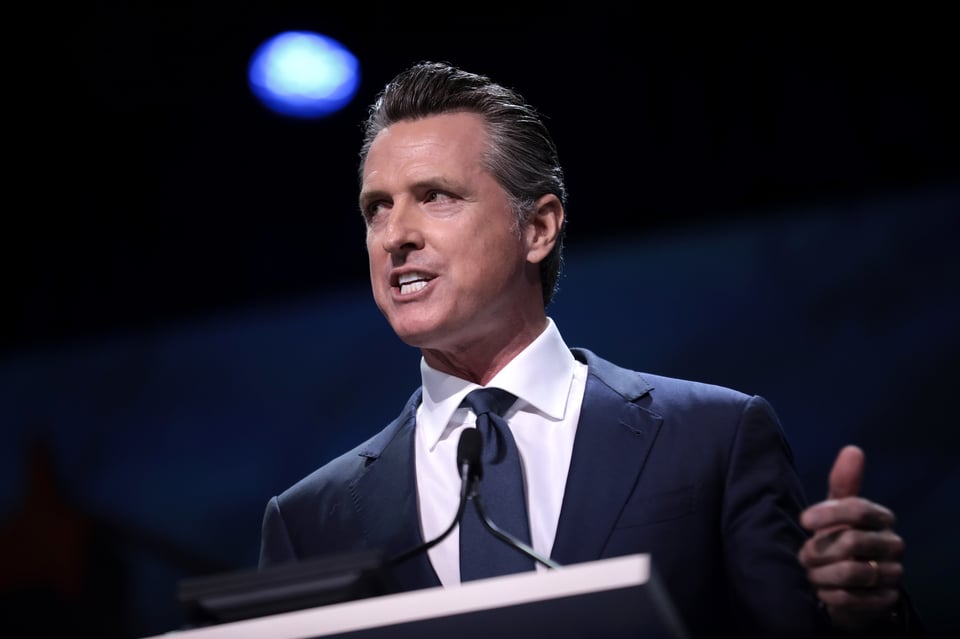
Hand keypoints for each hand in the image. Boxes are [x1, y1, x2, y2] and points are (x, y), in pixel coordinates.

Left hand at [798, 445, 904, 631]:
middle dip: (819, 549)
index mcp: (881, 518)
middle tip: (804, 554)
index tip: (804, 519)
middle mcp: (892, 545)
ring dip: (821, 573)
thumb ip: (843, 483)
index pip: (858, 508)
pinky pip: (852, 598)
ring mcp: (891, 573)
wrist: (849, 583)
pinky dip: (830, 594)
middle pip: (851, 542)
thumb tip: (853, 449)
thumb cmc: (839, 537)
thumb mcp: (837, 510)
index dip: (828, 513)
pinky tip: (821, 590)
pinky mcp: (884, 599)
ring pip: (851, 572)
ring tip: (810, 572)